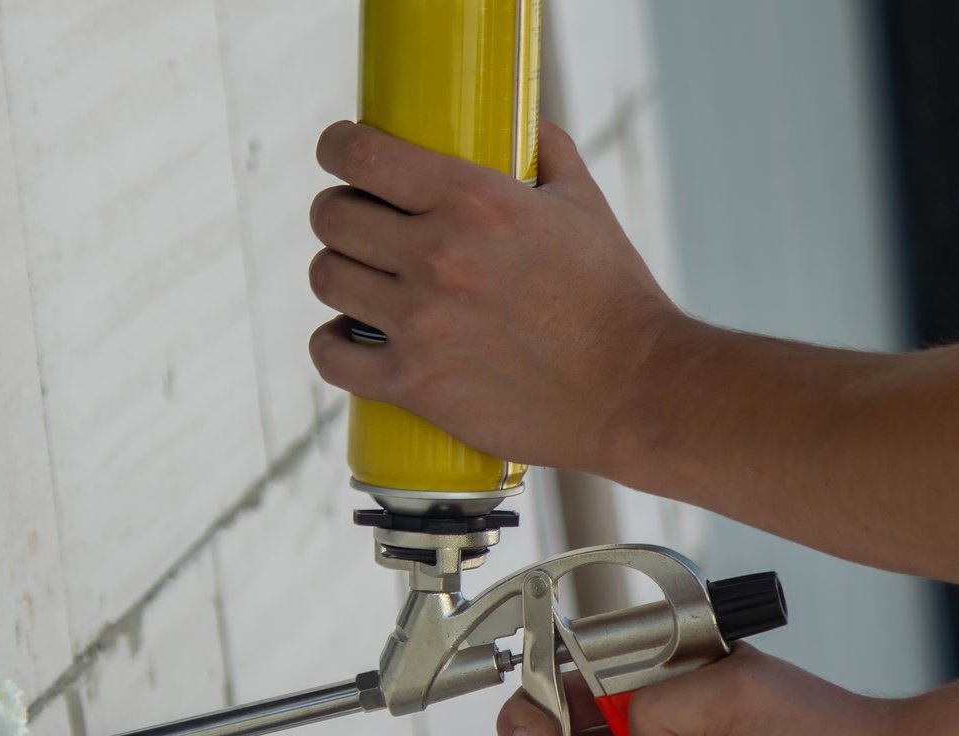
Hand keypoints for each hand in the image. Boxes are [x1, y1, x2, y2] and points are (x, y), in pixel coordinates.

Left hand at [307, 119, 680, 472]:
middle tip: (358, 222)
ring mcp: (420, 324)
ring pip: (327, 278)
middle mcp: (437, 257)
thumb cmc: (613, 296)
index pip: (362, 156)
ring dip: (338, 272)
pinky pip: (330, 355)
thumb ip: (547, 151)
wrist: (632, 389)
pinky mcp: (415, 385)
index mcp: (474, 201)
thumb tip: (522, 122)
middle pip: (332, 217)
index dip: (338, 148)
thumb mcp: (585, 203)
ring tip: (360, 277)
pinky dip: (331, 344)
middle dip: (339, 211)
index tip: (339, 152)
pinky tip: (348, 336)